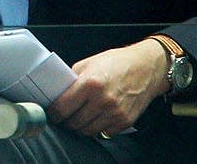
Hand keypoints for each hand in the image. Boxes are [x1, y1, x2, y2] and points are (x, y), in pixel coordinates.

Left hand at [47, 39, 168, 136]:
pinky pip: (103, 133)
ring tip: (77, 118)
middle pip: (74, 122)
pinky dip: (96, 128)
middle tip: (63, 117)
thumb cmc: (117, 63)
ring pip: (87, 131)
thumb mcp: (88, 63)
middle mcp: (103, 100)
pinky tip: (94, 118)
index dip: (54, 113)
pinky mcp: (124, 121)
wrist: (145, 68)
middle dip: (65, 121)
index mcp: (90, 83)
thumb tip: (58, 93)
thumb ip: (72, 79)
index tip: (51, 114)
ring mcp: (115, 113)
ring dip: (79, 127)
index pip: (63, 107)